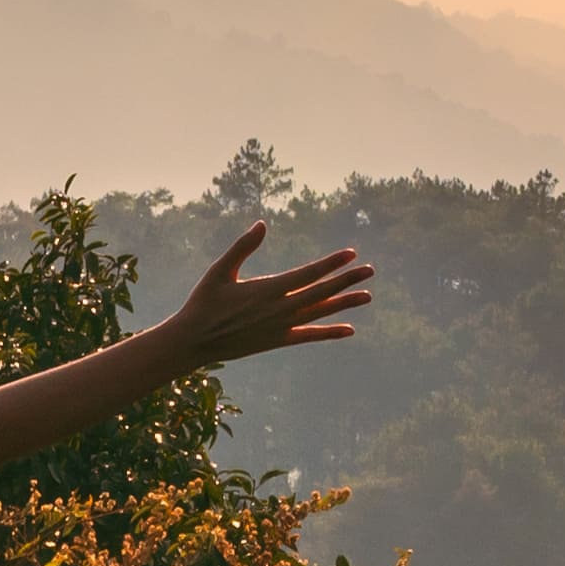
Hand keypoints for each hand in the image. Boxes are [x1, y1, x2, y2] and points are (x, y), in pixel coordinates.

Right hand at [159, 220, 375, 367]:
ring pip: (319, 313)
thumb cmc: (204, 302)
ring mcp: (281, 327)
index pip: (307, 274)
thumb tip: (262, 223)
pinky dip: (330, 332)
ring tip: (368, 296)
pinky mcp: (278, 340)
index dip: (330, 264)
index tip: (351, 254)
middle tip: (370, 270)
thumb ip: (242, 247)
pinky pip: (309, 336)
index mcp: (267, 289)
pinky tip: (349, 329)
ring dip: (344, 304)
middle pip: (321, 292)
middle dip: (346, 280)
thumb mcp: (220, 270)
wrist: (194, 342)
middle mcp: (279, 309)